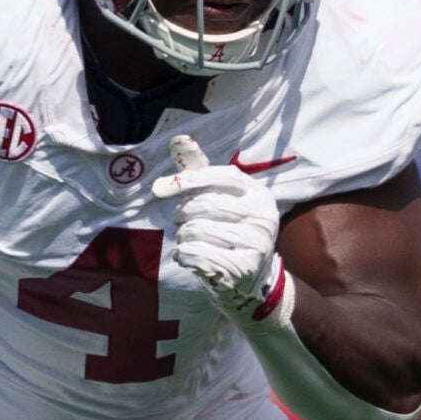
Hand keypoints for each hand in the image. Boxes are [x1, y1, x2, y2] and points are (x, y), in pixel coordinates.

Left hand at [152, 136, 286, 319]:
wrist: (251, 281)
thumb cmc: (229, 230)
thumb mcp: (219, 198)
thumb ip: (199, 170)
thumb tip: (178, 138)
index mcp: (257, 193)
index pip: (218, 176)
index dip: (186, 180)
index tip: (158, 189)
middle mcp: (262, 216)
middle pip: (204, 205)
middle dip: (182, 214)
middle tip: (181, 221)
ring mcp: (256, 243)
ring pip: (196, 230)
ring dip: (182, 237)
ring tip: (189, 241)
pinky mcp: (242, 268)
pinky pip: (196, 254)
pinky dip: (183, 255)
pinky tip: (187, 257)